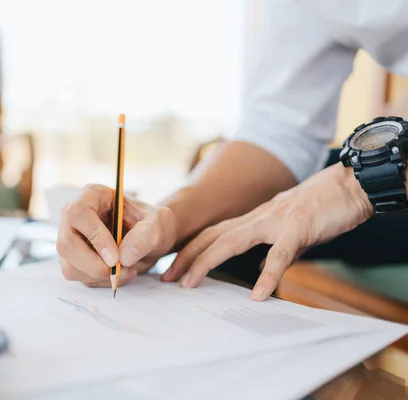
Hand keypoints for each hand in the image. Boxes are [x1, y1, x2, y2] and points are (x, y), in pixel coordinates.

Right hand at [57, 184, 176, 286]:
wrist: (152, 240)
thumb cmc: (153, 224)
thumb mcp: (160, 223)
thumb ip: (147, 234)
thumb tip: (123, 256)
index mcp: (92, 196)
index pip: (79, 213)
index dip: (95, 237)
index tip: (116, 257)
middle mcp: (74, 217)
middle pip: (66, 244)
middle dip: (94, 265)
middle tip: (121, 270)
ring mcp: (71, 239)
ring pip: (70, 266)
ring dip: (100, 276)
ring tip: (127, 270)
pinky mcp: (73, 260)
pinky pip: (79, 277)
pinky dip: (101, 282)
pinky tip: (119, 273)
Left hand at [162, 163, 373, 299]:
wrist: (348, 187)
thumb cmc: (319, 209)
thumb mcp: (287, 230)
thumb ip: (271, 247)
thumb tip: (261, 268)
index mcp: (254, 220)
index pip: (213, 235)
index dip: (190, 250)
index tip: (172, 269)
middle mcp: (257, 219)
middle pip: (211, 237)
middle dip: (185, 257)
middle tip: (165, 278)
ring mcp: (275, 222)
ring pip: (231, 241)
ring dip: (207, 262)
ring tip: (189, 284)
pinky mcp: (298, 228)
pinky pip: (279, 255)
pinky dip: (268, 276)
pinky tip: (258, 295)